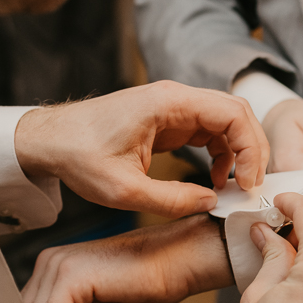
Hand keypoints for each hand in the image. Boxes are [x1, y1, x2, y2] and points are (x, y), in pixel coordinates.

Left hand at [14, 80, 268, 216]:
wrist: (50, 140)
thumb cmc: (78, 155)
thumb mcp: (123, 190)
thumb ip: (171, 200)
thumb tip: (212, 204)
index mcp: (169, 103)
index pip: (233, 114)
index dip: (250, 149)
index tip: (247, 183)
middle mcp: (176, 99)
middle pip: (236, 114)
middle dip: (252, 150)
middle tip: (251, 187)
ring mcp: (174, 108)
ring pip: (226, 122)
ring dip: (238, 153)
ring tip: (234, 188)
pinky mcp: (169, 121)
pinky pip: (209, 132)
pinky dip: (221, 154)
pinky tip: (215, 181)